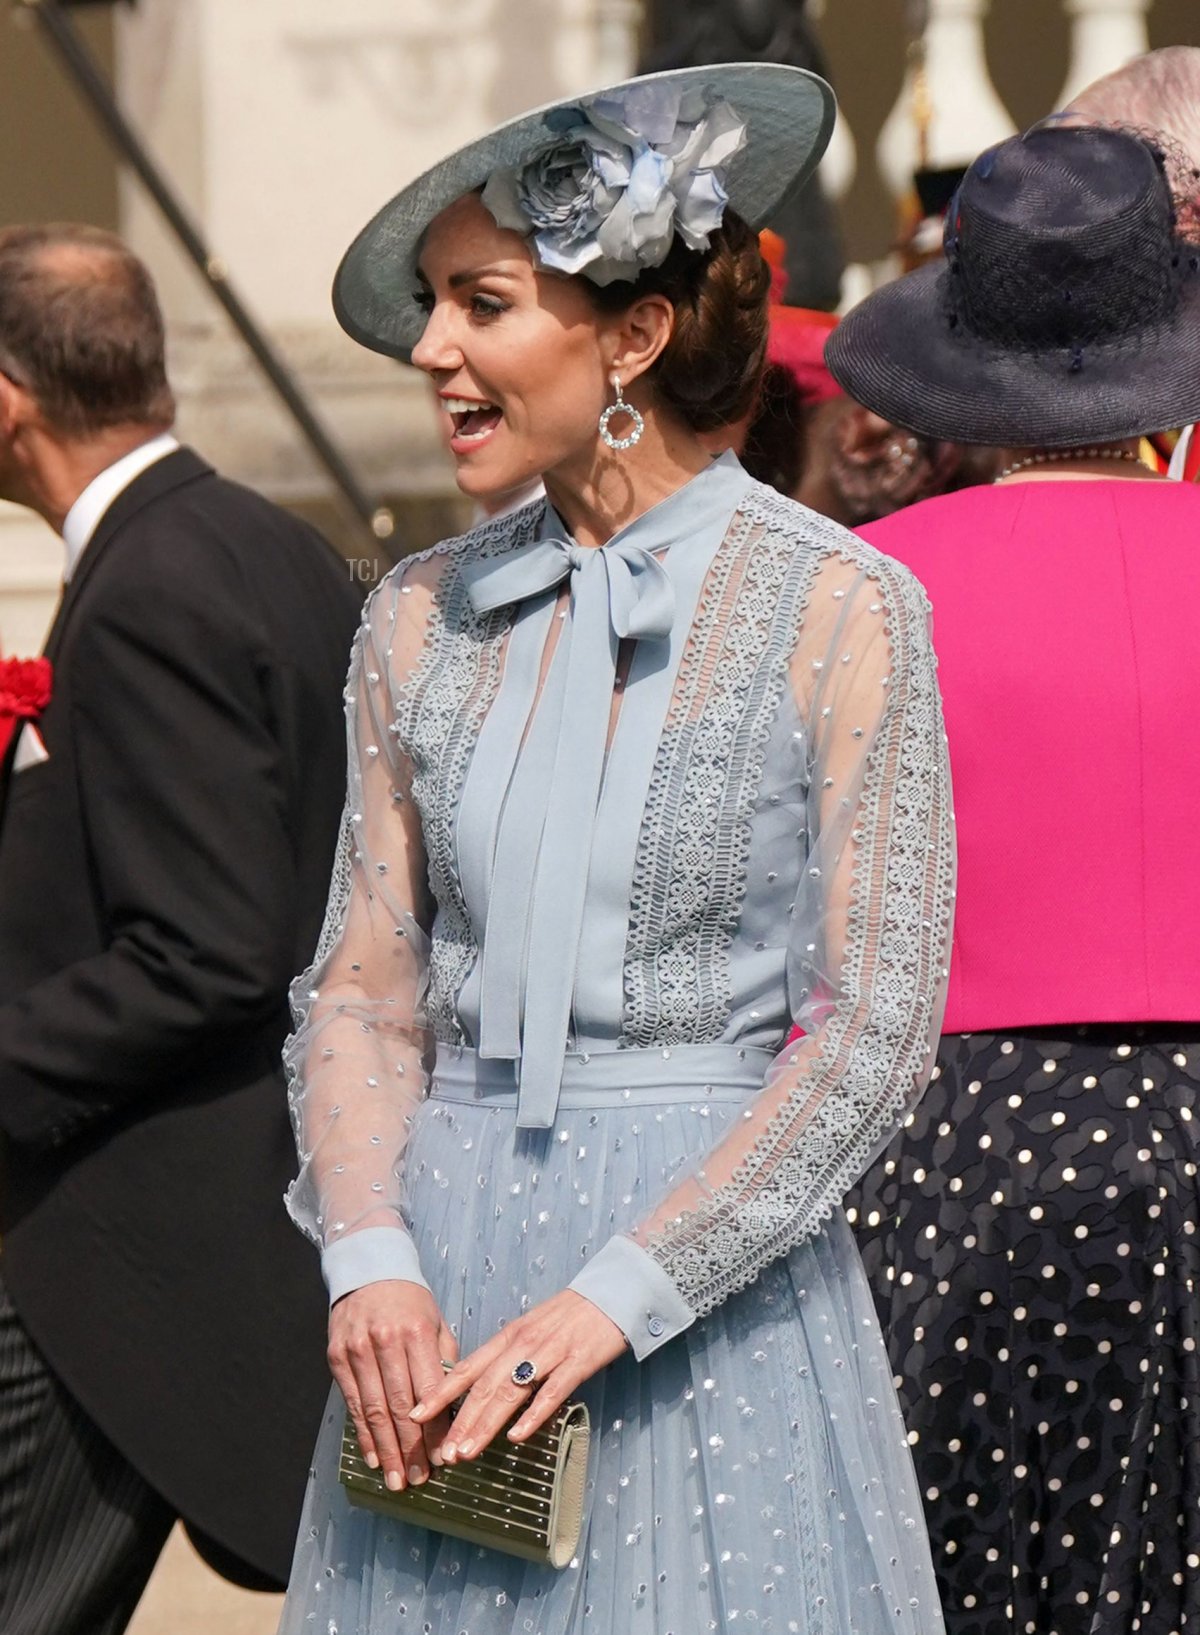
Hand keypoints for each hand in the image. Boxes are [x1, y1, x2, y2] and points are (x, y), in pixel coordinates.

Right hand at [328, 1279, 457, 1492]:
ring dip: (386, 1450)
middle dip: (410, 1449)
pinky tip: (372, 1457)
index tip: (443, 1459)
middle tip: (419, 1480)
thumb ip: (445, 1361)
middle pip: (399, 1407)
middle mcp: (385, 1342)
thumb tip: (456, 1406)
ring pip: (374, 1411)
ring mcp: (358, 1350)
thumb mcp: (436, 1321)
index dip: (434, 1430)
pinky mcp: (337, 1357)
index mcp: (416, 1333)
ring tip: (396, 1480)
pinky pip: (353, 1404)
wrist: (368, 1268)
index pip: (429, 1392)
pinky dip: (363, 1435)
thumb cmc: (410, 1300)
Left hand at [409, 1289, 625, 1461]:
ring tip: (467, 1451)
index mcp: (510, 1336)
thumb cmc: (569, 1316)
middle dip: (460, 1421)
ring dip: (486, 1424)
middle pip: (485, 1387)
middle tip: (442, 1452)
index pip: (469, 1367)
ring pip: (511, 1392)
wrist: (612, 1293)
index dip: (441, 1392)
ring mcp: (551, 1353)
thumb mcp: (531, 1329)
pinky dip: (533, 1414)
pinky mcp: (578, 1362)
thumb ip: (507, 1356)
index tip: (417, 1415)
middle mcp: (524, 1344)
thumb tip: (479, 1389)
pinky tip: (517, 1436)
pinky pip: (552, 1392)